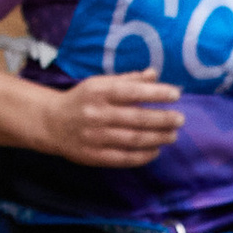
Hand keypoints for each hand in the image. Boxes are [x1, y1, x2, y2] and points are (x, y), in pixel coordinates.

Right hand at [34, 71, 185, 166]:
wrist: (52, 123)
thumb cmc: (82, 99)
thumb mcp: (100, 83)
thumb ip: (128, 79)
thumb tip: (155, 74)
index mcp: (99, 92)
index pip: (133, 92)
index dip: (157, 93)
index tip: (176, 94)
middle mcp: (97, 114)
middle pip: (137, 118)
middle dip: (163, 119)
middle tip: (180, 119)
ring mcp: (95, 137)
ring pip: (133, 139)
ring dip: (157, 138)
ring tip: (172, 135)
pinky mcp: (93, 156)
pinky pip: (123, 158)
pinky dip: (142, 156)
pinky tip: (155, 151)